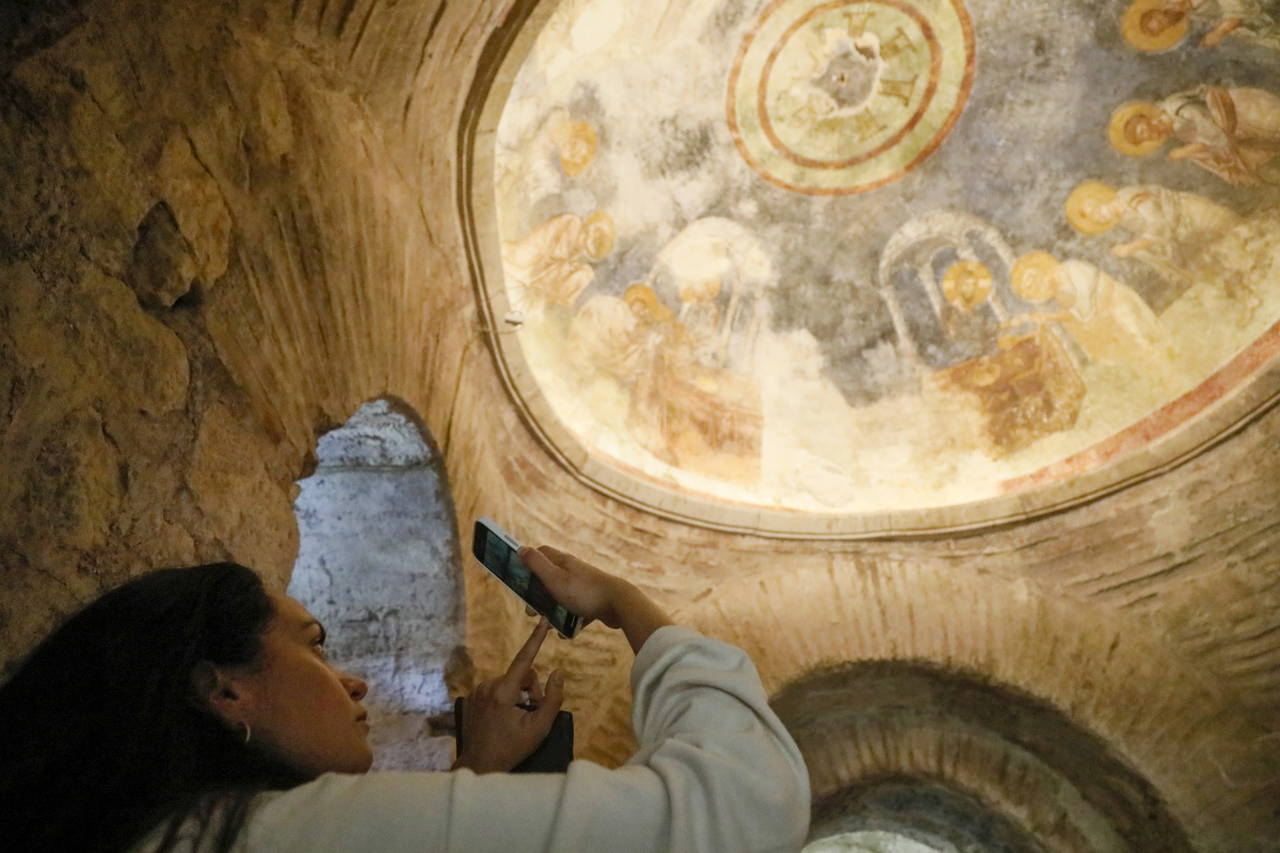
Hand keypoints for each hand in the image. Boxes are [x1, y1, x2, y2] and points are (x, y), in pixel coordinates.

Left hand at [453, 619, 563, 773]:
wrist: (480, 765)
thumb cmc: (512, 748)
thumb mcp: (539, 728)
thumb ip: (552, 699)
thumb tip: (558, 673)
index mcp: (504, 691)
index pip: (524, 659)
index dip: (536, 639)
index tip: (544, 620)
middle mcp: (489, 685)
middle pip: (521, 675)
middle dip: (531, 690)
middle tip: (532, 713)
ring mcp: (478, 690)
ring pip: (509, 682)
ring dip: (519, 695)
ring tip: (518, 718)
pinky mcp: (473, 696)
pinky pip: (497, 688)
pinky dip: (506, 698)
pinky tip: (505, 718)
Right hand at [519, 546, 633, 627]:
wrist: (620, 605)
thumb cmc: (584, 591)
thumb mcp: (554, 578)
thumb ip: (537, 564)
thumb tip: (521, 548)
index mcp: (563, 562)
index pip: (541, 553)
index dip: (528, 563)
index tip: (518, 578)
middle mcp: (574, 570)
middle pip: (549, 578)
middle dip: (538, 594)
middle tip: (531, 611)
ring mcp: (584, 585)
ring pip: (562, 596)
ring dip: (553, 610)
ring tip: (547, 625)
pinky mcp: (593, 600)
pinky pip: (576, 610)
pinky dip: (570, 620)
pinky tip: (565, 633)